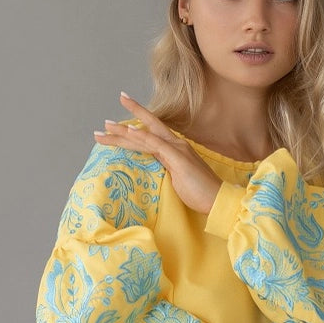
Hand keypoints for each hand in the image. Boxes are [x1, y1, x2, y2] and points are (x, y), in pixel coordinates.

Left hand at [94, 92, 221, 213]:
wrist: (218, 200)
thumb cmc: (201, 193)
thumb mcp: (179, 179)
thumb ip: (167, 169)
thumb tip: (154, 167)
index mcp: (176, 150)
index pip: (152, 135)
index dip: (137, 126)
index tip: (120, 122)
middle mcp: (176, 145)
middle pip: (146, 130)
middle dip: (125, 124)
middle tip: (104, 122)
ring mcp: (178, 150)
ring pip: (146, 136)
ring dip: (124, 131)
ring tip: (106, 127)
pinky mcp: (178, 159)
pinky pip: (155, 145)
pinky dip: (141, 137)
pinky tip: (128, 132)